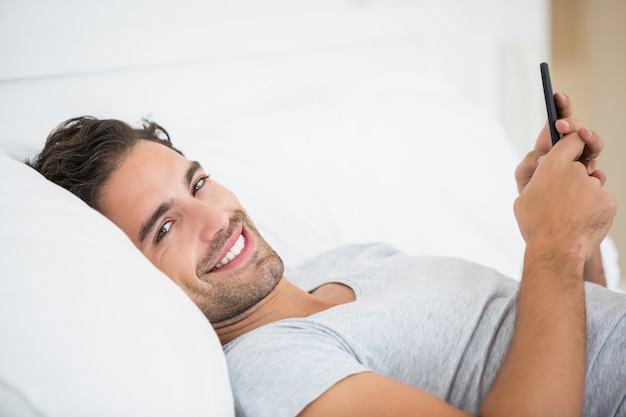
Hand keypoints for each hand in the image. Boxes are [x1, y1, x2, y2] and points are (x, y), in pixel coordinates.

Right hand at [513, 130, 615, 263]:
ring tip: (570, 216)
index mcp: (551, 166)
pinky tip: (582, 223)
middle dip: (575, 178)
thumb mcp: (523, 198)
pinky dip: (595, 211)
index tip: (572, 149)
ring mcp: (594, 186)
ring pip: (592, 186)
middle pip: (581, 167)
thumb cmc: (536, 225)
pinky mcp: (608, 202)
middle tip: (563, 197)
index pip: (571, 141)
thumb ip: (536, 179)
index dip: (572, 144)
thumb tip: (542, 170)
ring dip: (584, 196)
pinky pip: (602, 202)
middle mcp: (575, 171)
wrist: (555, 250)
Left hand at [515, 93, 604, 193]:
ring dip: (589, 140)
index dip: (560, 107)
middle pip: (577, 130)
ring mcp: (583, 165)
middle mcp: (569, 152)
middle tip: (561, 125)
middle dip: (571, 123)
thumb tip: (542, 159)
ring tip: (582, 138)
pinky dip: (596, 173)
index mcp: (551, 146)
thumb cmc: (534, 194)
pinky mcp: (592, 181)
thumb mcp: (524, 176)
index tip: (556, 95)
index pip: (557, 123)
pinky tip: (592, 175)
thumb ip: (528, 164)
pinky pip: (598, 173)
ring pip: (592, 146)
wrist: (548, 219)